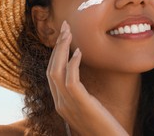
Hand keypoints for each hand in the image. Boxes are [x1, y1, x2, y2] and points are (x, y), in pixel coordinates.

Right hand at [46, 21, 127, 135]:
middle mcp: (60, 103)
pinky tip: (79, 52)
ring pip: (56, 71)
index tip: (64, 36)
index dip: (56, 53)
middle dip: (57, 46)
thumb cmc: (102, 126)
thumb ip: (80, 95)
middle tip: (65, 27)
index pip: (52, 73)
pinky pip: (71, 80)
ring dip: (62, 50)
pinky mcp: (80, 104)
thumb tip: (79, 78)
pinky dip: (72, 64)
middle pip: (51, 68)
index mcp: (61, 103)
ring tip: (69, 33)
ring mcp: (67, 105)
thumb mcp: (88, 107)